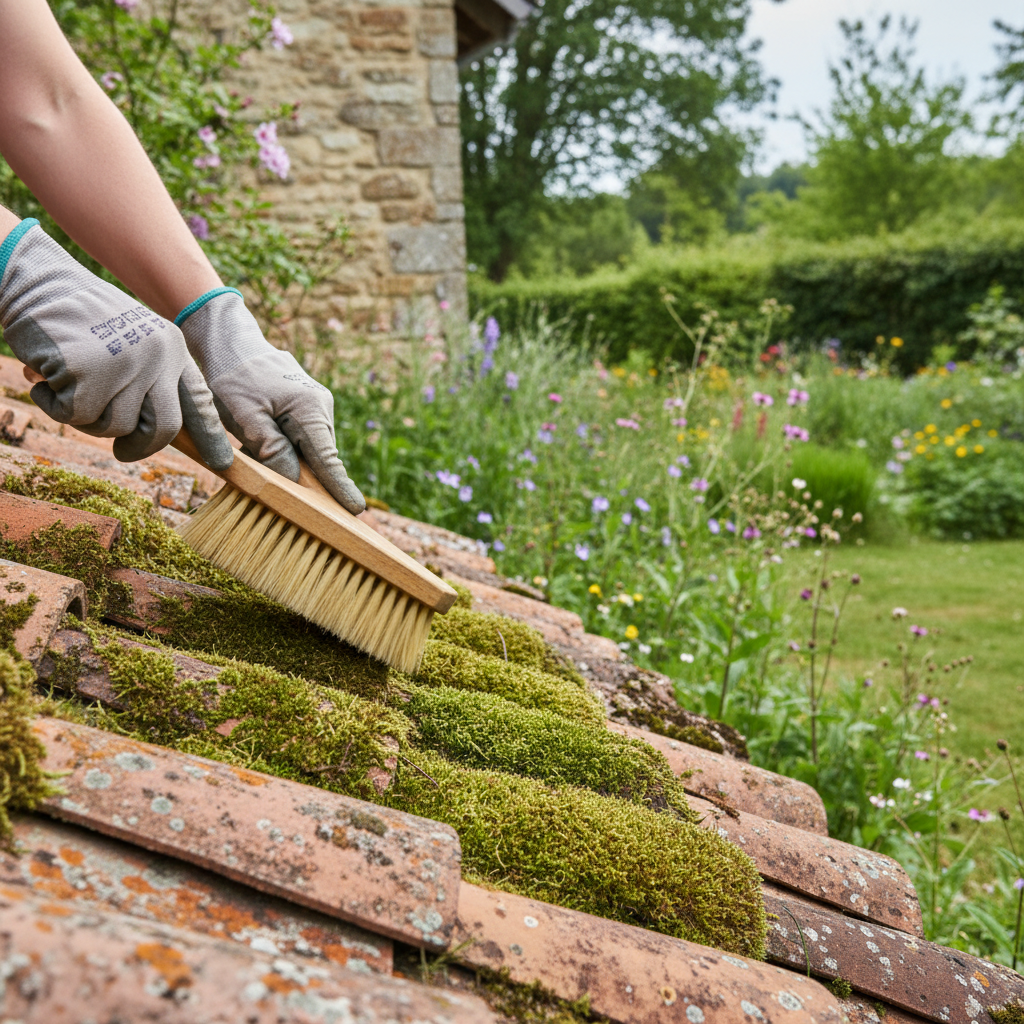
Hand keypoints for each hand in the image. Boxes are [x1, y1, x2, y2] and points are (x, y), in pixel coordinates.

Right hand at [0, 220, 232, 467]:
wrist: (37, 282)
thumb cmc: (80, 318)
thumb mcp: (131, 342)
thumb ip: (149, 380)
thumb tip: (164, 433)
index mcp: (173, 348)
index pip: (199, 401)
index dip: (209, 436)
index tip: (221, 463)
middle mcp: (158, 356)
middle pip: (163, 428)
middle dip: (142, 448)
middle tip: (123, 453)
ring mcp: (126, 364)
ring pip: (114, 426)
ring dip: (86, 416)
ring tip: (70, 381)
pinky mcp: (89, 372)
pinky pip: (74, 416)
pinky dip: (54, 404)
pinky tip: (47, 377)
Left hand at [176, 289, 365, 513]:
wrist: (230, 343)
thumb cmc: (233, 377)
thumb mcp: (244, 415)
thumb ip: (270, 449)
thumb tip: (293, 480)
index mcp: (310, 408)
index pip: (328, 459)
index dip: (339, 488)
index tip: (355, 511)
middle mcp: (321, 406)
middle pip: (319, 457)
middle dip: (302, 475)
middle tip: (272, 478)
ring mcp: (317, 406)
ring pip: (309, 448)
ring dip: (287, 457)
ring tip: (252, 444)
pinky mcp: (307, 407)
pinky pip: (301, 438)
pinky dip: (283, 445)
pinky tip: (258, 435)